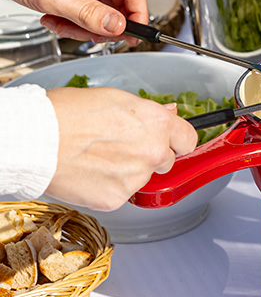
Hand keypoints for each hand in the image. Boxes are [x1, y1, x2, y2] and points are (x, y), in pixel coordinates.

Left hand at [0, 0, 147, 43]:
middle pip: (119, 3)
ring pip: (102, 10)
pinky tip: (55, 18)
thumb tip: (118, 26)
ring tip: (60, 25)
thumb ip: (88, 14)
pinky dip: (74, 20)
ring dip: (83, 25)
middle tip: (91, 37)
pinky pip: (86, 8)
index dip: (139, 14)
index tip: (134, 34)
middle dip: (104, 25)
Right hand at [45, 87, 197, 210]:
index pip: (188, 139)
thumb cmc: (67, 113)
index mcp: (156, 123)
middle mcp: (153, 151)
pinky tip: (90, 172)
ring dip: (127, 171)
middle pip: (166, 160)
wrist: (36, 140)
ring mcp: (136, 177)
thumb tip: (169, 113)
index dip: (178, 140)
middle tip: (120, 146)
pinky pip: (121, 193)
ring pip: (142, 178)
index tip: (172, 143)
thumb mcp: (114, 99)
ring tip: (97, 156)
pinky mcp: (117, 198)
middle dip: (150, 156)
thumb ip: (147, 112)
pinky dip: (109, 186)